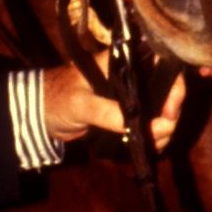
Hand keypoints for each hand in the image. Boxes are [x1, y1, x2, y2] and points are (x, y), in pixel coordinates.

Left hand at [42, 60, 184, 147]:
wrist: (37, 114)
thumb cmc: (56, 98)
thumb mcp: (82, 104)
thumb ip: (113, 114)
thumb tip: (152, 127)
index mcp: (122, 63)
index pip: (161, 66)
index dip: (174, 87)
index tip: (170, 112)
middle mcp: (130, 77)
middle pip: (166, 91)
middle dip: (170, 115)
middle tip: (162, 135)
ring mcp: (129, 97)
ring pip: (159, 111)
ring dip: (162, 130)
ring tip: (154, 146)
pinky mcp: (124, 114)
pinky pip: (147, 124)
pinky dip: (152, 137)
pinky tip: (149, 148)